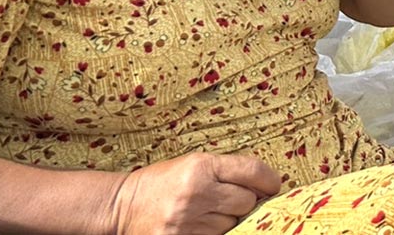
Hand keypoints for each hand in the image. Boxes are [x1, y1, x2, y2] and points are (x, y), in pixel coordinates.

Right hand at [111, 152, 281, 234]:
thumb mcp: (194, 165)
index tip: (272, 185)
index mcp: (201, 167)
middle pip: (248, 201)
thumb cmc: (163, 182)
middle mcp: (196, 193)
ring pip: (233, 224)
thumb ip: (230, 171)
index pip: (254, 171)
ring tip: (206, 213)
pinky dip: (215, 233)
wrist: (121, 206)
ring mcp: (187, 221)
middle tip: (228, 200)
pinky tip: (202, 225)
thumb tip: (269, 185)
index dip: (270, 180)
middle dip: (245, 201)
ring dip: (228, 220)